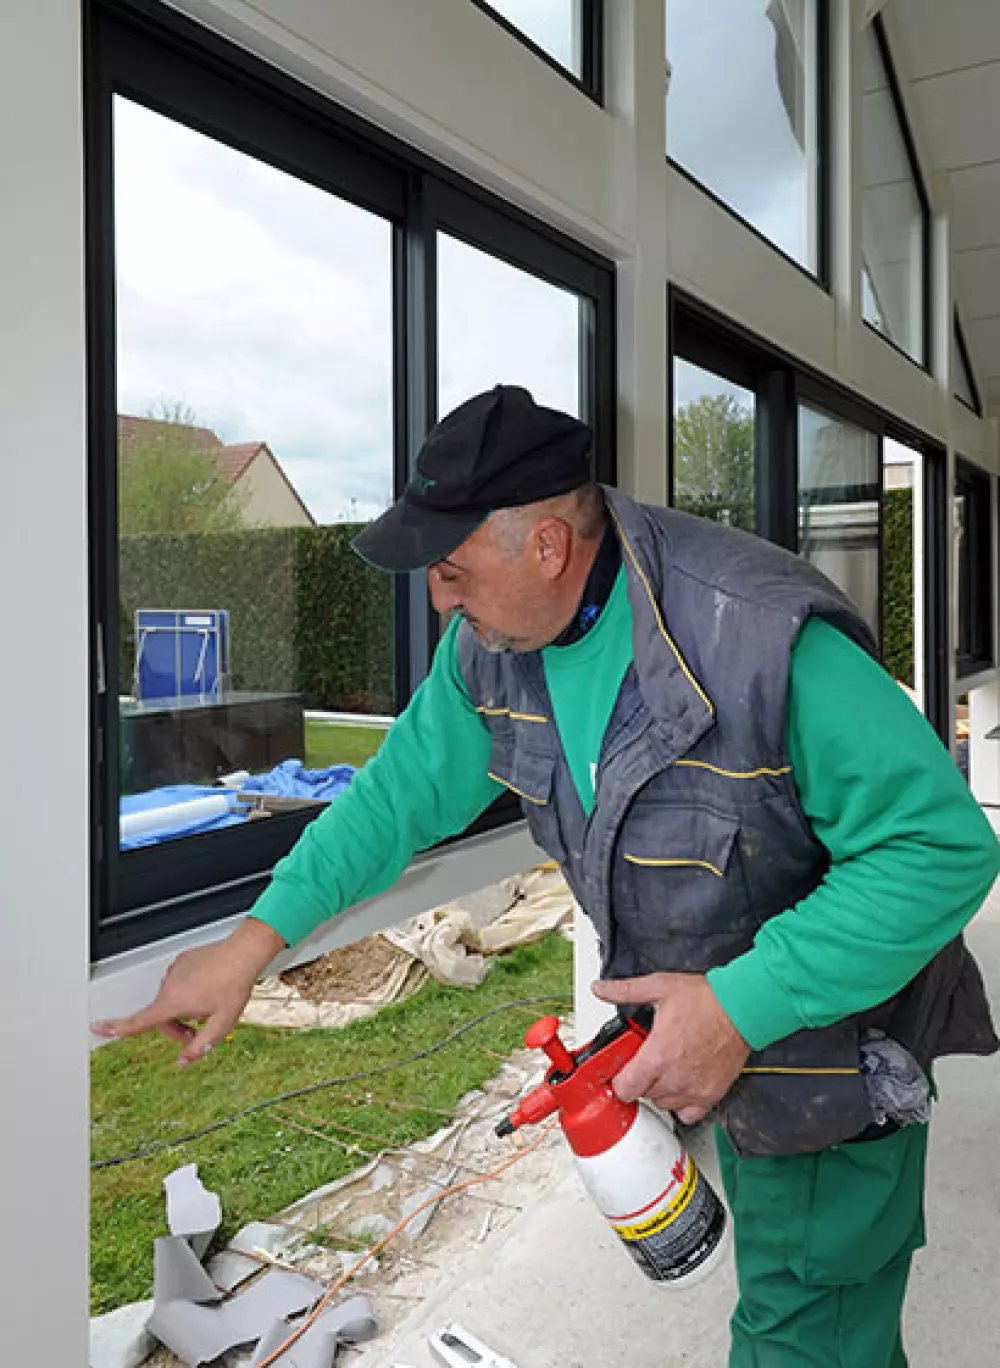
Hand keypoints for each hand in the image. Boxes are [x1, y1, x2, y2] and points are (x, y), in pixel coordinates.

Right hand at [91, 917, 285, 1067]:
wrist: (242, 954)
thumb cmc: (233, 986)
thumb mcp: (221, 1025)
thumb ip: (199, 1047)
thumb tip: (182, 1062)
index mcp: (173, 1003)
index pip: (139, 1021)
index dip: (115, 1027)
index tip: (97, 1027)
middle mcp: (169, 986)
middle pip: (160, 1016)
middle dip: (175, 1027)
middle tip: (197, 1031)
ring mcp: (174, 972)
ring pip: (170, 1000)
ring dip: (183, 1009)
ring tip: (208, 1006)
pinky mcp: (181, 961)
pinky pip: (179, 983)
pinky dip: (188, 991)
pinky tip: (208, 989)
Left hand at [592, 972, 748, 1122]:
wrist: (743, 1009)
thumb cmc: (707, 999)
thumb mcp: (660, 987)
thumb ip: (625, 991)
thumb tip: (601, 989)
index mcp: (657, 1056)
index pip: (624, 1089)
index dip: (618, 1079)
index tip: (620, 1069)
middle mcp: (674, 1078)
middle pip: (642, 1095)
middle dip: (640, 1078)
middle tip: (646, 1059)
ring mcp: (693, 1090)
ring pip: (663, 1104)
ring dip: (659, 1089)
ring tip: (665, 1066)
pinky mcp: (711, 1095)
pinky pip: (688, 1114)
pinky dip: (682, 1104)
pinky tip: (682, 1083)